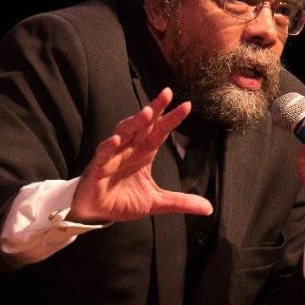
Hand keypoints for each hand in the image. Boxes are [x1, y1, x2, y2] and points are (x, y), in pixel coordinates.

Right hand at [69, 88, 213, 223]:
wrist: (96, 211)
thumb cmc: (123, 200)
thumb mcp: (155, 202)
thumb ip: (180, 201)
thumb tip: (208, 208)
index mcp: (144, 152)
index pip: (160, 131)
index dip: (172, 119)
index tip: (187, 105)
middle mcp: (129, 148)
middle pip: (143, 124)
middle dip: (154, 109)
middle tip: (167, 93)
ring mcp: (113, 155)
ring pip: (123, 132)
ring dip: (134, 122)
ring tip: (147, 113)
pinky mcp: (97, 167)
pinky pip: (103, 154)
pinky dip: (109, 147)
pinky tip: (116, 140)